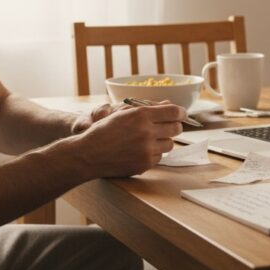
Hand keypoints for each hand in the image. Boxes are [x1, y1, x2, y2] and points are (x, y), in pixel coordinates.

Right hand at [71, 103, 185, 177]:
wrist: (88, 154)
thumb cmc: (103, 131)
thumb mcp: (123, 114)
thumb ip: (148, 109)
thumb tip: (169, 105)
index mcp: (141, 115)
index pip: (174, 112)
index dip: (181, 112)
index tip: (181, 114)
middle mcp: (146, 132)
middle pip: (176, 128)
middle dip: (174, 126)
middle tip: (168, 126)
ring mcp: (146, 150)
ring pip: (170, 144)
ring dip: (164, 141)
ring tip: (150, 139)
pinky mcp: (145, 164)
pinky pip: (159, 157)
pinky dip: (154, 153)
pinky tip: (141, 150)